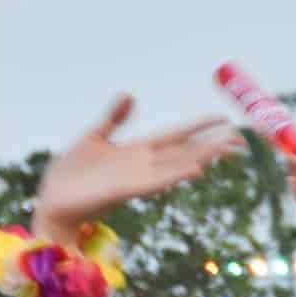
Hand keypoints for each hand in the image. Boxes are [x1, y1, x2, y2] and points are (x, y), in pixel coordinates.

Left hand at [31, 95, 241, 237]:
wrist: (53, 202)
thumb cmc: (70, 175)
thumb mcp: (93, 137)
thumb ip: (114, 118)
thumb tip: (130, 94)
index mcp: (137, 150)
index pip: (176, 135)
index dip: (200, 126)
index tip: (224, 119)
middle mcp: (144, 165)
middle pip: (186, 152)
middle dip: (213, 145)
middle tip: (242, 140)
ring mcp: (137, 178)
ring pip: (178, 166)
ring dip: (203, 158)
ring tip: (227, 150)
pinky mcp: (126, 190)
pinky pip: (157, 182)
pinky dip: (176, 175)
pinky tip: (195, 169)